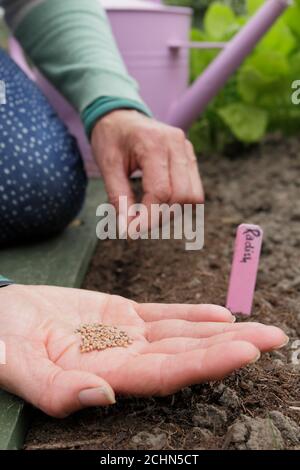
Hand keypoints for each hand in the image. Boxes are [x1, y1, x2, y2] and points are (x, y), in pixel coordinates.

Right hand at [0, 285, 287, 417]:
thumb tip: (99, 396)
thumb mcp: (14, 366)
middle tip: (274, 338)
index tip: (244, 351)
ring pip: (181, 333)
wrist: (1, 317)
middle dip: (230, 348)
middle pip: (185, 355)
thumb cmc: (3, 342)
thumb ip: (53, 388)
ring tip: (260, 329)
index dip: (204, 363)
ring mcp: (125, 335)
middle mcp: (122, 359)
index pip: (164, 374)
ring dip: (221, 331)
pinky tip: (221, 315)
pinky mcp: (121, 314)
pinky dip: (192, 314)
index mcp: (102, 376)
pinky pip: (163, 314)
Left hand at [91, 111, 203, 225]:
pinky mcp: (190, 157)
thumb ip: (119, 198)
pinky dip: (179, 203)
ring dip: (172, 212)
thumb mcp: (107, 166)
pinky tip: (159, 203)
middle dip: (159, 217)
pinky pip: (194, 190)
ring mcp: (187, 150)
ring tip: (148, 213)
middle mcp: (177, 144)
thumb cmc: (111, 139)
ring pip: (193, 196)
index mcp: (154, 144)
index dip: (148, 218)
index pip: (161, 192)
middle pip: (181, 196)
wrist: (120, 116)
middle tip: (137, 224)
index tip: (131, 233)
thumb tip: (127, 230)